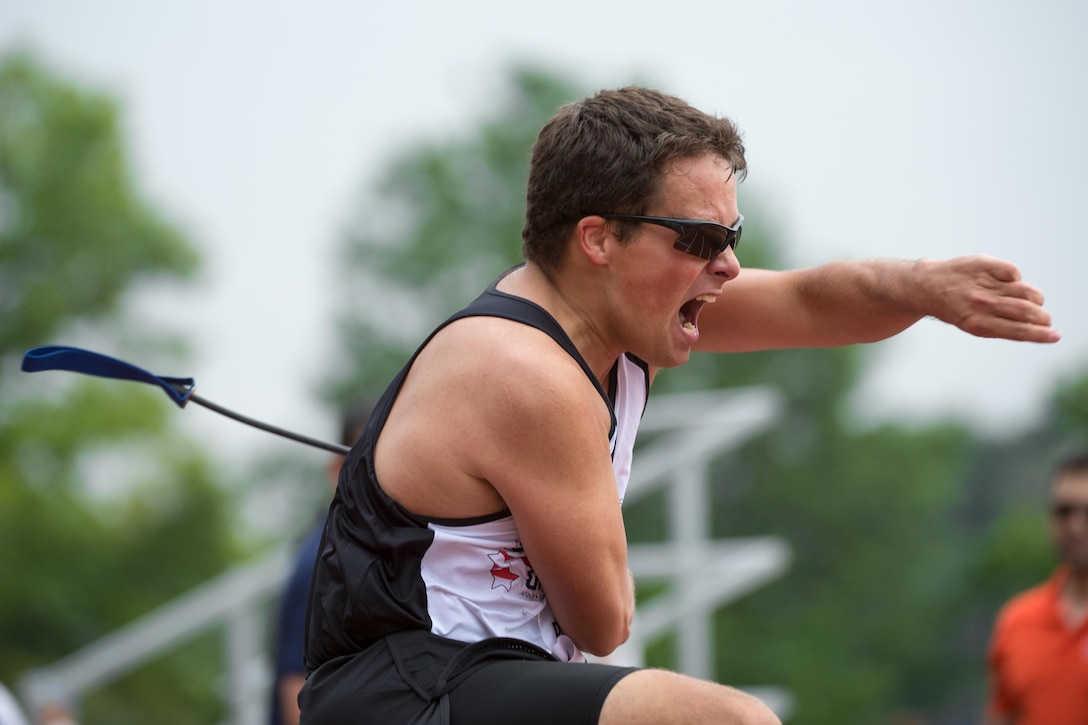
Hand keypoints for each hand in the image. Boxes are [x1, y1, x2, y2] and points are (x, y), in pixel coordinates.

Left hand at [920, 255, 1059, 342]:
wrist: (928, 286)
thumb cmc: (958, 308)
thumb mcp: (975, 325)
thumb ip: (1002, 327)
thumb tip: (1037, 328)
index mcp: (978, 324)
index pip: (1017, 331)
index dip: (1040, 334)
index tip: (1056, 335)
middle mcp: (981, 304)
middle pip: (1024, 311)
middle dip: (1041, 316)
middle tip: (1045, 318)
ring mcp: (982, 284)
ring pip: (1023, 291)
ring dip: (1035, 298)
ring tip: (1034, 302)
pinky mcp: (982, 264)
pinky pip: (1012, 272)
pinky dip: (1016, 278)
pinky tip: (1010, 282)